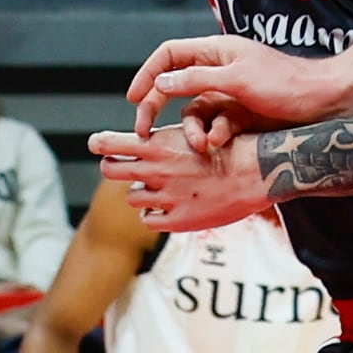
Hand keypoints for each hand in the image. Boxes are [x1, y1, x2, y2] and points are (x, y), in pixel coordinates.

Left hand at [92, 120, 272, 231]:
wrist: (256, 170)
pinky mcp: (177, 220)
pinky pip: (150, 220)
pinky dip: (156, 214)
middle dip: (113, 166)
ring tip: (160, 187)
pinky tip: (170, 206)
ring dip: (142, 192)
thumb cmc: (228, 145)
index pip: (112, 145)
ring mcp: (166, 197)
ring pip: (133, 198)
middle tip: (117, 165)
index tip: (96, 143)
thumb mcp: (193, 132)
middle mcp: (156, 171)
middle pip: (112, 170)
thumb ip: (163, 141)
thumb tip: (138, 144)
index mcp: (159, 145)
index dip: (101, 144)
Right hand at [128, 32, 352, 135]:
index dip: (148, 73)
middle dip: (157, 109)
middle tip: (143, 133)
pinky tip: (219, 144)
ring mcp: (228, 94)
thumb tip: (160, 83)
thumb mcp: (237, 79)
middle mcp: (218, 69)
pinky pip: (214, 127)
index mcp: (217, 50)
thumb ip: (197, 79)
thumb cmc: (284, 84)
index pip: (170, 55)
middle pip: (174, 86)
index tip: (132, 98)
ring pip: (194, 113)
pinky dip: (213, 136)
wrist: (323, 105)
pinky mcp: (239, 116)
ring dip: (192, 130)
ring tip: (200, 145)